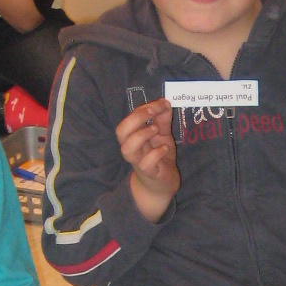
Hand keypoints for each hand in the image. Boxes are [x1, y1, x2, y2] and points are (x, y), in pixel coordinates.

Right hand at [117, 98, 178, 220]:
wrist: (163, 184)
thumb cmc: (159, 156)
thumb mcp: (162, 135)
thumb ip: (162, 119)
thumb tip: (165, 102)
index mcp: (133, 136)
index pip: (129, 119)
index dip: (142, 109)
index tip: (160, 104)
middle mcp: (132, 148)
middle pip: (121, 131)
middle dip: (136, 118)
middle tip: (153, 113)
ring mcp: (139, 161)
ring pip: (128, 148)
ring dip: (142, 135)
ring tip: (156, 130)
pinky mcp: (149, 173)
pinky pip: (145, 164)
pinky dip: (156, 154)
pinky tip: (164, 149)